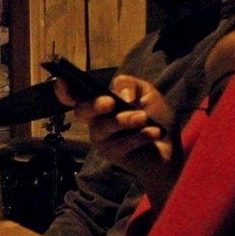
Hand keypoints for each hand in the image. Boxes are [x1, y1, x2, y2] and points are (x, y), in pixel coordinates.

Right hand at [58, 75, 179, 206]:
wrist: (170, 149)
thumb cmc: (155, 118)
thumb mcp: (147, 93)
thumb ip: (130, 84)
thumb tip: (121, 95)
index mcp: (99, 101)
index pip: (74, 95)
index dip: (63, 89)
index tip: (64, 81)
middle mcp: (94, 119)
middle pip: (81, 111)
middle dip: (94, 105)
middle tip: (110, 102)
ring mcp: (101, 138)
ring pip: (103, 127)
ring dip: (125, 121)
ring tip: (144, 118)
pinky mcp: (111, 154)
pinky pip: (121, 143)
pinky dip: (140, 136)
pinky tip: (154, 132)